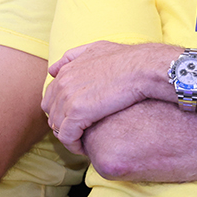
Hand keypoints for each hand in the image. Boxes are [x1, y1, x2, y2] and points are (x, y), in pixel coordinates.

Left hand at [43, 41, 176, 153]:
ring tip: (83, 141)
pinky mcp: (78, 114)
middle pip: (51, 113)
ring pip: (57, 127)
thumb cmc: (128, 59)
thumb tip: (54, 69)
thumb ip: (73, 56)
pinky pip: (67, 137)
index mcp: (66, 71)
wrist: (144, 67)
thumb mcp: (97, 48)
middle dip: (62, 123)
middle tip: (80, 131)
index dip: (62, 109)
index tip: (77, 117)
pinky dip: (73, 145)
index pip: (51, 97)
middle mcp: (62, 84)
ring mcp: (68, 99)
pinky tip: (85, 148)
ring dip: (68, 135)